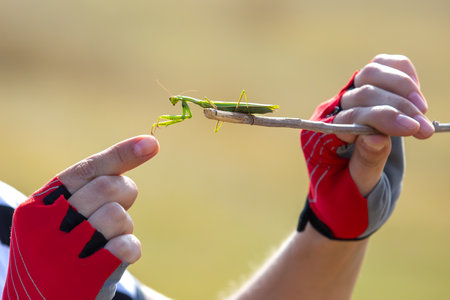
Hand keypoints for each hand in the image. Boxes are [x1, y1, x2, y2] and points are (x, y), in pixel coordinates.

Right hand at [3, 135, 158, 299]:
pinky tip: (111, 258)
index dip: (122, 154)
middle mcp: (47, 226)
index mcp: (38, 207)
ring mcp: (65, 253)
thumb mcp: (58, 218)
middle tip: (116, 208)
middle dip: (124, 194)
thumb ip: (88, 188)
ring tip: (104, 241)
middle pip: (109, 188)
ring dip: (122, 227)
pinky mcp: (88, 276)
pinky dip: (128, 249)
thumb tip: (144, 148)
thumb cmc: (60, 251)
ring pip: (120, 216)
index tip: (151, 144)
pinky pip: (128, 245)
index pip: (87, 169)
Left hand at [335, 54, 433, 194]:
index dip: (383, 118)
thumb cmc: (348, 199)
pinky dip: (401, 73)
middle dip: (399, 107)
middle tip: (425, 130)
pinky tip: (416, 93)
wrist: (350, 199)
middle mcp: (331, 113)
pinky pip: (381, 69)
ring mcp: (348, 101)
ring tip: (423, 112)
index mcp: (320, 136)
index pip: (350, 116)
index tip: (414, 129)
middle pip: (363, 91)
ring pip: (371, 73)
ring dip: (402, 87)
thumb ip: (365, 163)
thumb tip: (377, 136)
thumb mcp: (356, 189)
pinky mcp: (367, 95)